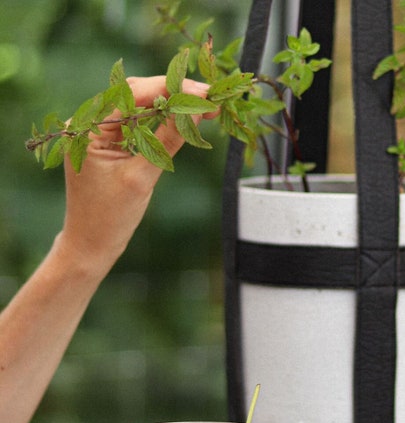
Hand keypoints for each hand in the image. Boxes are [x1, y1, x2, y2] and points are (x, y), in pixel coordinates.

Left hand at [57, 75, 213, 275]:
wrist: (92, 245)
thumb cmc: (110, 218)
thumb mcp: (141, 178)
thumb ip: (167, 141)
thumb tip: (195, 111)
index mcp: (87, 128)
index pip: (133, 94)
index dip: (170, 89)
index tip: (204, 92)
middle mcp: (91, 124)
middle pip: (137, 94)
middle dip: (174, 93)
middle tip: (210, 97)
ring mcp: (101, 133)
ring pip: (141, 107)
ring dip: (172, 105)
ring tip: (205, 106)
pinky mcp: (112, 144)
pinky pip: (141, 124)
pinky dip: (164, 121)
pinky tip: (185, 118)